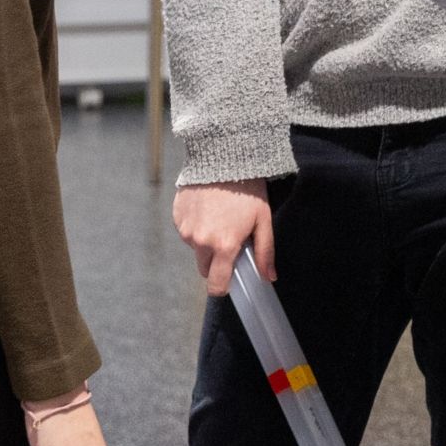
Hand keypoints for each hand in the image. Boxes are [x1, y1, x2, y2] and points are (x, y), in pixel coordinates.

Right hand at [173, 177, 273, 296]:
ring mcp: (186, 229)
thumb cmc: (248, 189)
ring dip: (206, 241)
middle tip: (230, 240)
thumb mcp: (263, 220)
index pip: (216, 284)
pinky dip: (196, 225)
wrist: (223, 158)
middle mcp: (201, 241)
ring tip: (220, 217)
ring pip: (195, 248)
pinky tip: (208, 208)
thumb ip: (264, 252)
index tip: (229, 281)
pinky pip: (186, 231)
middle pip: (205, 268)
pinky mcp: (177, 217)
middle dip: (216, 261)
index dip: (223, 287)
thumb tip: (269, 278)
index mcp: (223, 246)